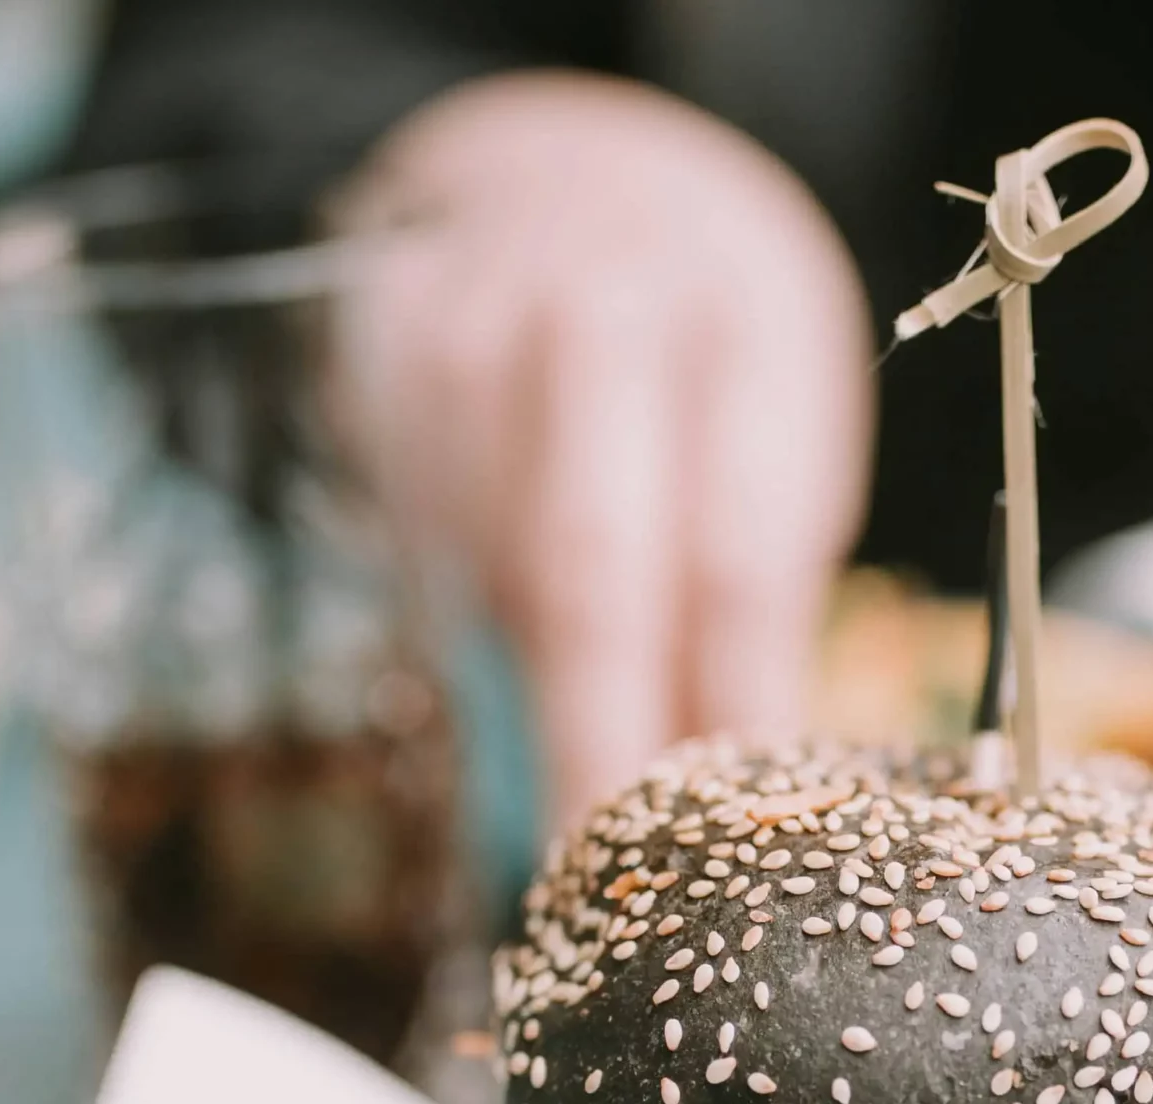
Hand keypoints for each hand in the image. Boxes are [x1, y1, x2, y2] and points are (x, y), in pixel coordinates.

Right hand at [343, 74, 872, 826]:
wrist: (581, 176)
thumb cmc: (716, 356)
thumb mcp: (778, 448)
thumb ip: (753, 608)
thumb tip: (741, 807)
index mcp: (739, 332)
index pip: (728, 564)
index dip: (711, 725)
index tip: (699, 854)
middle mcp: (595, 311)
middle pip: (586, 575)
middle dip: (590, 745)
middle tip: (595, 878)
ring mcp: (465, 322)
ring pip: (489, 568)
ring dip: (532, 690)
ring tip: (574, 779)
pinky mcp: (374, 357)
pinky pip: (416, 537)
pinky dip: (469, 622)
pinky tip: (503, 652)